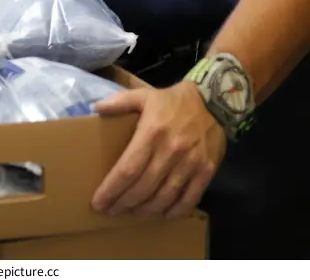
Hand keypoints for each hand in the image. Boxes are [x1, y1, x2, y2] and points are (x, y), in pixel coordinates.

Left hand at [91, 80, 226, 218]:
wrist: (213, 100)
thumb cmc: (173, 101)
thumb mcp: (144, 95)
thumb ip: (120, 102)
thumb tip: (96, 108)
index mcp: (151, 132)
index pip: (128, 169)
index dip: (112, 189)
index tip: (98, 202)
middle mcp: (170, 151)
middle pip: (143, 187)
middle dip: (124, 203)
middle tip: (111, 211)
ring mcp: (190, 163)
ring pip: (164, 197)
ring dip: (146, 209)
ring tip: (132, 213)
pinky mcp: (206, 171)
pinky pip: (190, 198)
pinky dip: (176, 211)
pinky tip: (164, 215)